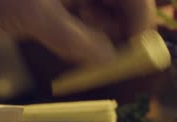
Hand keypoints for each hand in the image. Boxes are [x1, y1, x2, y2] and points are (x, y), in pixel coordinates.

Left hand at [0, 0, 156, 64]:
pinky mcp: (59, 7)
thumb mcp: (35, 16)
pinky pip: (83, 24)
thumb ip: (75, 39)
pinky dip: (84, 40)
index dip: (140, 22)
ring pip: (103, 16)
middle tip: (116, 61)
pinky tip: (76, 48)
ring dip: (101, 39)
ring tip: (88, 53)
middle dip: (121, 32)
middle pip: (121, 6)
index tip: (140, 53)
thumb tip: (109, 61)